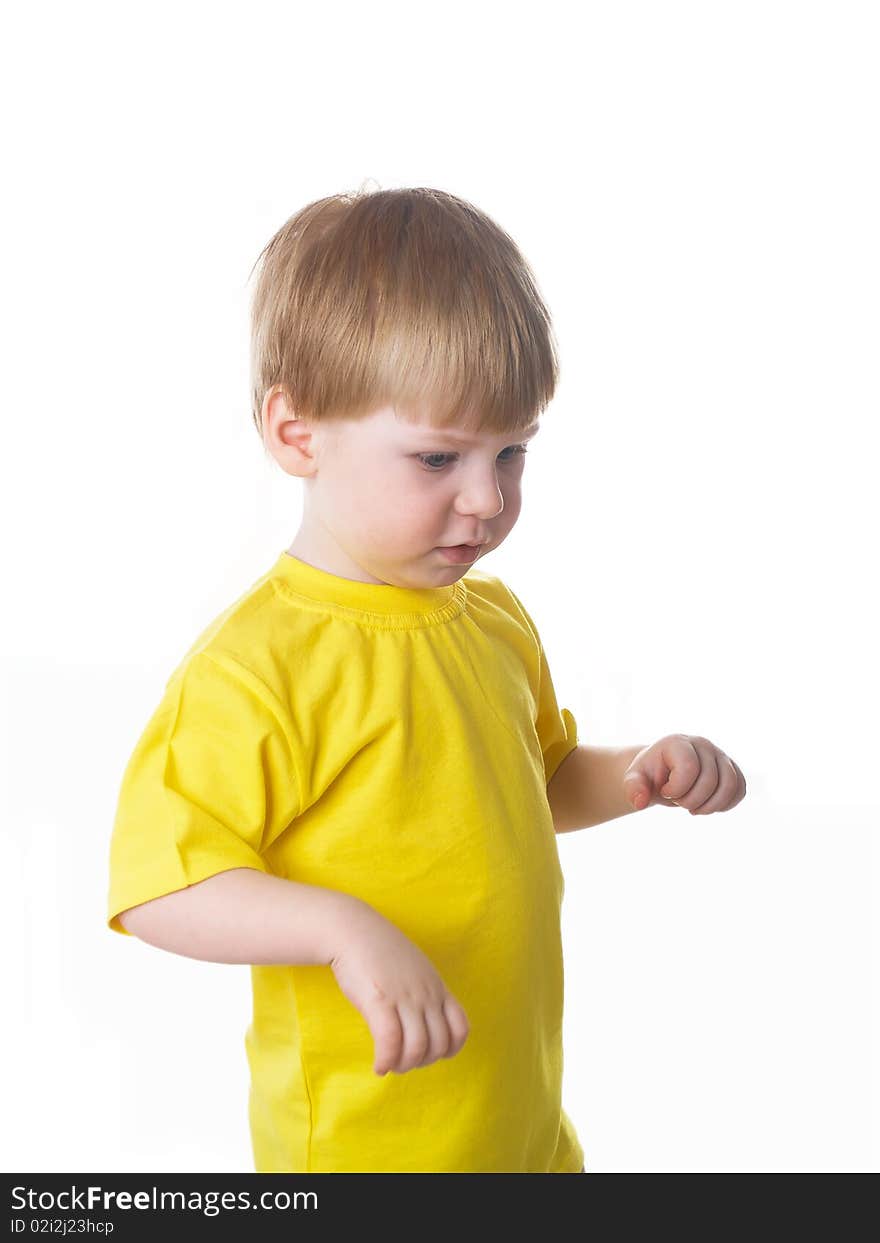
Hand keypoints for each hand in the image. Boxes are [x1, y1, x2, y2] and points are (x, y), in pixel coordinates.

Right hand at [329, 899, 469, 1075]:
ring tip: (390, 1065)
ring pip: (417, 1048)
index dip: (449, 1048)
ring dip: (404, 1065)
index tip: (430, 1053)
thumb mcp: (413, 968)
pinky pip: (390, 1042)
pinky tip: (379, 1066)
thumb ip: (423, 990)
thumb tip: (423, 1021)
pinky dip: (386, 1061)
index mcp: (436, 986)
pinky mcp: (379, 1000)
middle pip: (439, 1044)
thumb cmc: (378, 949)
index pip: (461, 1027)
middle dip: (423, 1061)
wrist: (351, 929)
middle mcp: (425, 993)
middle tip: (403, 1062)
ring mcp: (404, 997)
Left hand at [622, 734, 746, 814]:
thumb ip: (633, 788)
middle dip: (691, 801)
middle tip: (678, 801)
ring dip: (711, 806)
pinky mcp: (731, 769)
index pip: (689, 768)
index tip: (665, 791)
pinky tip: (708, 806)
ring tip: (694, 808)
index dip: (677, 790)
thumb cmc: (649, 775)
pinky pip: (740, 789)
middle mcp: (703, 744)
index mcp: (678, 742)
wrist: (663, 774)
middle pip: (710, 780)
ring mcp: (720, 755)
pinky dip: (726, 804)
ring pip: (731, 785)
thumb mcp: (634, 780)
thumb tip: (639, 802)